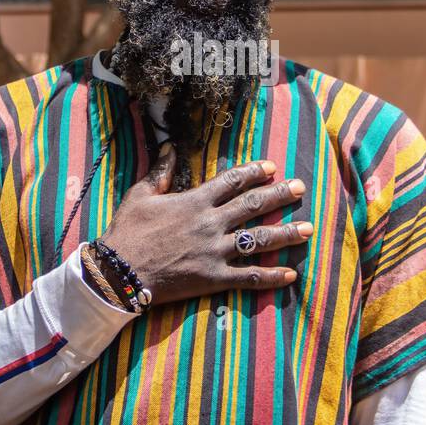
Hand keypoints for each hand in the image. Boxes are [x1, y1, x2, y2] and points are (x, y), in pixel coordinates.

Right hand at [96, 143, 309, 306]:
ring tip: (308, 229)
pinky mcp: (213, 279)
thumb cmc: (126, 233)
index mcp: (194, 201)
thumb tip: (169, 145)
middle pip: (253, 206)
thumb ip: (159, 171)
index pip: (232, 181)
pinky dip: (272, 276)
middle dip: (280, 195)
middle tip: (301, 188)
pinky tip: (291, 274)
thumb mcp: (139, 195)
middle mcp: (210, 224)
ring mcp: (214, 252)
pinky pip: (249, 277)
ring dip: (286, 234)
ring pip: (259, 240)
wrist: (117, 273)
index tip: (272, 167)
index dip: (254, 173)